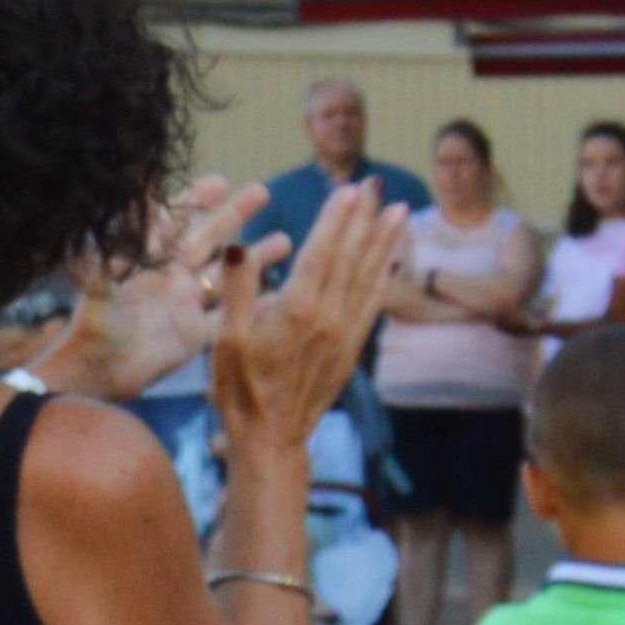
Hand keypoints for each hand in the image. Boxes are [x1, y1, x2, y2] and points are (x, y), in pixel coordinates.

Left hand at [28, 178, 263, 400]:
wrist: (96, 373)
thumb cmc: (93, 324)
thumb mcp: (100, 281)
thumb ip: (113, 246)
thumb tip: (110, 206)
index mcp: (147, 259)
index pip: (173, 220)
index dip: (194, 200)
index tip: (219, 182)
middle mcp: (170, 276)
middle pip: (207, 238)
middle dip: (234, 214)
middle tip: (262, 191)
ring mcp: (185, 304)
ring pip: (227, 275)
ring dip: (255, 257)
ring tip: (285, 240)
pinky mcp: (195, 335)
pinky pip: (231, 316)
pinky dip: (256, 307)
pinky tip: (282, 296)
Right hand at [205, 184, 399, 451]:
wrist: (271, 439)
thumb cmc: (239, 392)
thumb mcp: (224, 343)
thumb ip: (236, 292)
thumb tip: (239, 247)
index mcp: (295, 312)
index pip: (321, 252)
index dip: (337, 218)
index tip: (350, 188)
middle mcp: (327, 318)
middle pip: (350, 257)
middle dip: (364, 218)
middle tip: (377, 185)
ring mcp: (343, 334)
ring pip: (368, 277)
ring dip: (384, 241)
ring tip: (399, 210)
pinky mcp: (350, 350)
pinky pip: (372, 305)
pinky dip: (384, 278)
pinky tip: (391, 261)